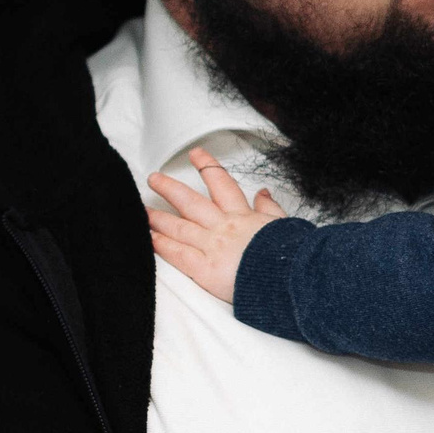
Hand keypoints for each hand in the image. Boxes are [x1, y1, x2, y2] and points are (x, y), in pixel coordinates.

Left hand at [146, 147, 286, 301]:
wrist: (292, 277)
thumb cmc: (291, 256)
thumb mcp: (284, 225)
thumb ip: (270, 209)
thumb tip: (263, 192)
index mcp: (244, 216)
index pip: (222, 184)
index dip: (207, 167)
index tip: (196, 154)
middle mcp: (224, 226)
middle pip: (191, 202)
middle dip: (170, 188)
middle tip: (154, 178)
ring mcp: (212, 246)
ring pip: (179, 226)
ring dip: (158, 216)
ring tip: (142, 209)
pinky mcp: (205, 269)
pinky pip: (178, 253)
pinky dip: (161, 244)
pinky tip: (148, 237)